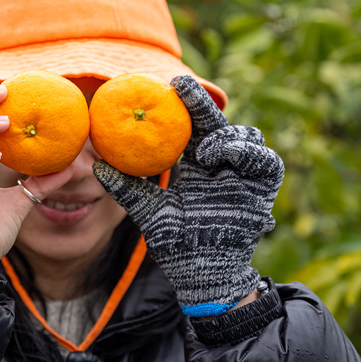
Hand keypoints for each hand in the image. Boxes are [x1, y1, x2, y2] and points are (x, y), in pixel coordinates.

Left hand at [93, 76, 283, 314]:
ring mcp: (244, 176)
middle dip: (201, 103)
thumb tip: (95, 165)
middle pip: (217, 124)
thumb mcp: (149, 212)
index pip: (191, 129)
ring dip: (223, 134)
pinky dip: (245, 152)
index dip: (183, 106)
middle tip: (181, 86)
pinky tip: (221, 157)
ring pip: (246, 135)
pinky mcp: (263, 189)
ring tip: (200, 151)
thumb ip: (127, 189)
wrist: (201, 275)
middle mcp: (222, 166)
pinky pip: (264, 160)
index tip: (166, 86)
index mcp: (197, 166)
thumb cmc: (175, 245)